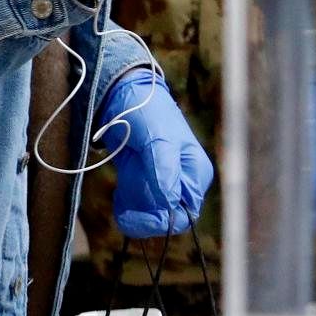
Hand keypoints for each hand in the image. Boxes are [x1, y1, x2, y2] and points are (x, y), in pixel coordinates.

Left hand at [100, 64, 212, 237]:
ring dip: (135, 214)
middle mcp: (182, 182)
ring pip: (151, 216)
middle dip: (148, 219)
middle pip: (169, 219)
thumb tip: (169, 204)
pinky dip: (127, 208)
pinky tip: (119, 197)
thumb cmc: (148, 112)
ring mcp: (161, 184)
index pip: (187, 213)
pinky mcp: (142, 183)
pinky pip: (138, 208)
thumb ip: (164, 169)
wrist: (122, 96)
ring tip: (121, 197)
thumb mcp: (158, 138)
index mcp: (195, 173)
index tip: (144, 214)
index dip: (166, 219)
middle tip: (127, 213)